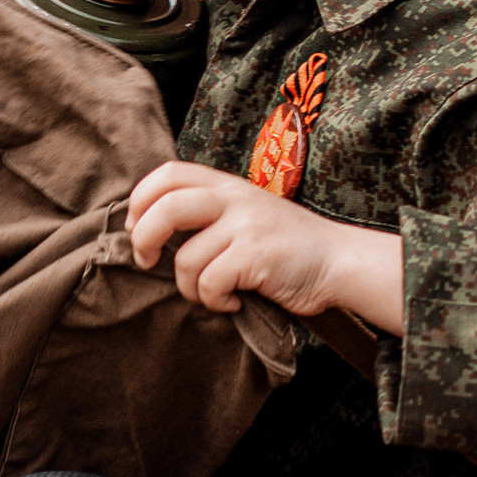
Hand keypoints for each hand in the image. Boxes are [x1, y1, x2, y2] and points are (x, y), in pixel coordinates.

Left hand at [125, 161, 405, 333]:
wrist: (339, 261)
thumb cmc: (285, 246)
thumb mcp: (245, 213)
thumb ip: (207, 211)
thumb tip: (148, 228)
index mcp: (225, 185)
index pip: (167, 174)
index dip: (140, 200)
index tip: (138, 229)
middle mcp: (234, 199)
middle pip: (165, 208)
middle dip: (144, 239)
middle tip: (147, 262)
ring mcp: (246, 225)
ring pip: (186, 259)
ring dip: (189, 288)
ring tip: (213, 293)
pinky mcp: (256, 255)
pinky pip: (210, 283)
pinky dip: (214, 301)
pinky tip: (233, 302)